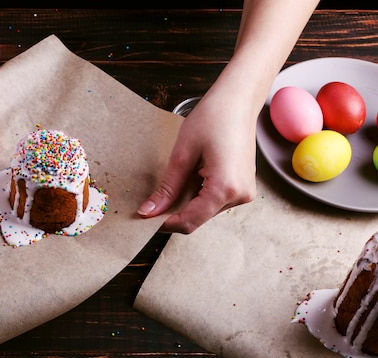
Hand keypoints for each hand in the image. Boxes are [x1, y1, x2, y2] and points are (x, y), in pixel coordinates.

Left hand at [137, 93, 256, 233]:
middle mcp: (240, 196)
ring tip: (177, 180)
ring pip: (205, 211)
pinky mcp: (243, 187)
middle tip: (153, 201)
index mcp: (225, 189)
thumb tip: (148, 212)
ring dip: (186, 204)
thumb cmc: (213, 118)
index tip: (145, 218)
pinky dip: (198, 196)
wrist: (238, 100)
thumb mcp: (183, 154)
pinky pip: (215, 201)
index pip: (189, 222)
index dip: (165, 224)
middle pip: (197, 219)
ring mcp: (244, 193)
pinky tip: (192, 176)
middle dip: (174, 213)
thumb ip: (167, 188)